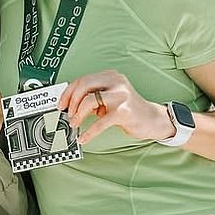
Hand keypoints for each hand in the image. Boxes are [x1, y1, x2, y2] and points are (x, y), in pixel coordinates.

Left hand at [59, 71, 174, 145]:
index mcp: (109, 76)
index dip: (68, 93)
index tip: (61, 105)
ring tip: (75, 125)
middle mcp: (116, 81)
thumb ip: (92, 98)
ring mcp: (121, 95)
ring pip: (89, 100)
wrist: (152, 119)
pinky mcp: (124, 111)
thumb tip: (69, 106)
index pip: (82, 80)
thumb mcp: (108, 99)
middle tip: (68, 116)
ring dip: (78, 115)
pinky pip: (101, 122)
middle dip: (71, 102)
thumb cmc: (128, 109)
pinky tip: (84, 138)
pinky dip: (89, 132)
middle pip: (84, 86)